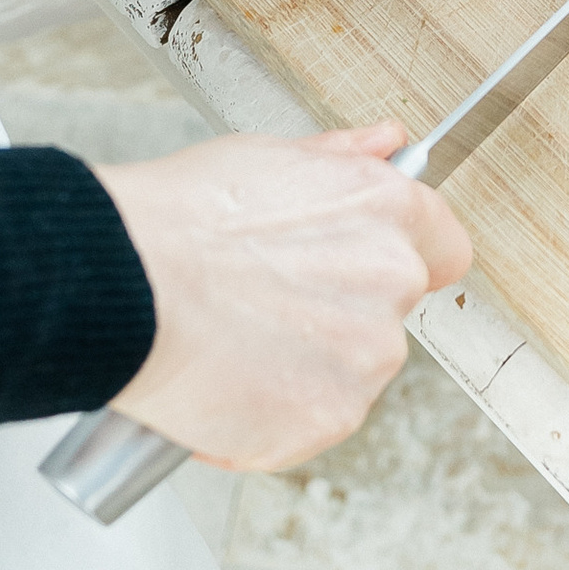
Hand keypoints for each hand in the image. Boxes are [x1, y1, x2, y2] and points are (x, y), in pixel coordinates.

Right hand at [95, 126, 469, 466]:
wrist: (123, 283)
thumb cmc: (180, 218)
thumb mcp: (267, 158)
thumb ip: (341, 160)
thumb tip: (385, 142)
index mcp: (387, 213)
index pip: (445, 248)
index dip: (403, 260)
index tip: (363, 272)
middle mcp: (391, 285)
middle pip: (386, 317)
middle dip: (333, 319)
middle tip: (261, 307)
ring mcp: (363, 359)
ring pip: (346, 375)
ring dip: (301, 371)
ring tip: (230, 345)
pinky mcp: (327, 419)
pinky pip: (307, 427)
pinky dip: (268, 420)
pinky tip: (220, 385)